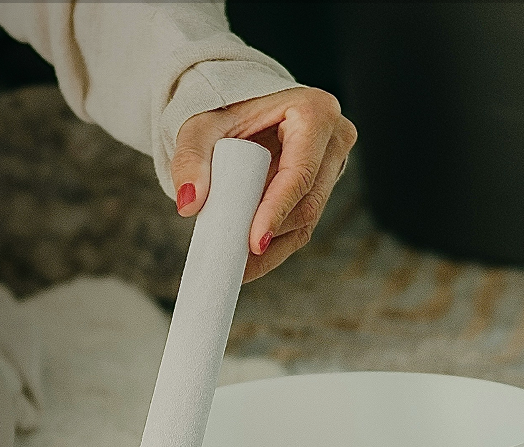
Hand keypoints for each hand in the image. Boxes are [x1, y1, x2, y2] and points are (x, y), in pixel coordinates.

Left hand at [173, 86, 356, 281]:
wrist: (236, 104)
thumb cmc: (221, 107)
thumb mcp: (199, 127)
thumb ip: (189, 160)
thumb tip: (189, 204)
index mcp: (314, 112)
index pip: (300, 173)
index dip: (277, 211)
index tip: (254, 243)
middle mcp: (334, 138)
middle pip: (308, 201)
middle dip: (272, 234)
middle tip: (235, 260)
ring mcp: (332, 163)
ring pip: (308, 218)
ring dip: (273, 245)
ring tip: (236, 264)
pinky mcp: (323, 184)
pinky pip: (302, 222)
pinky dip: (276, 244)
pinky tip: (249, 263)